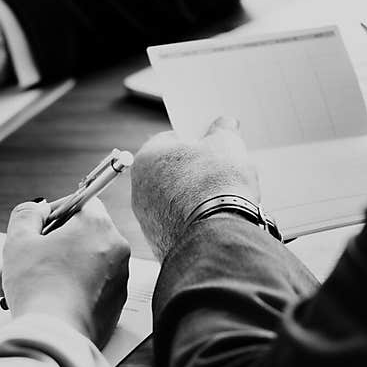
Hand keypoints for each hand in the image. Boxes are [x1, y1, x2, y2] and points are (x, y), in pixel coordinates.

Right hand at [0, 199, 130, 347]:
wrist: (55, 338)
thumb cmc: (38, 287)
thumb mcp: (19, 240)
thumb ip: (26, 215)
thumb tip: (37, 210)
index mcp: (98, 225)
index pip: (81, 202)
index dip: (54, 211)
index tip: (36, 225)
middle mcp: (116, 250)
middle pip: (76, 238)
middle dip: (42, 249)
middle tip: (16, 261)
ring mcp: (118, 280)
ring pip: (77, 266)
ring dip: (47, 272)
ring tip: (13, 288)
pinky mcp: (114, 307)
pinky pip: (86, 290)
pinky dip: (64, 291)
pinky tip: (36, 303)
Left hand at [131, 117, 259, 261]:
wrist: (216, 236)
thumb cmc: (216, 184)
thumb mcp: (227, 144)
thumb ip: (223, 129)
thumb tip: (225, 125)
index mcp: (147, 157)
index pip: (170, 139)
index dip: (195, 139)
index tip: (211, 144)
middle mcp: (139, 188)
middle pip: (170, 171)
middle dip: (194, 169)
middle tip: (219, 170)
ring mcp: (146, 218)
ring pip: (173, 199)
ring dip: (193, 196)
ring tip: (221, 197)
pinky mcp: (158, 241)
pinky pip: (177, 223)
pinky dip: (193, 220)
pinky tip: (214, 219)